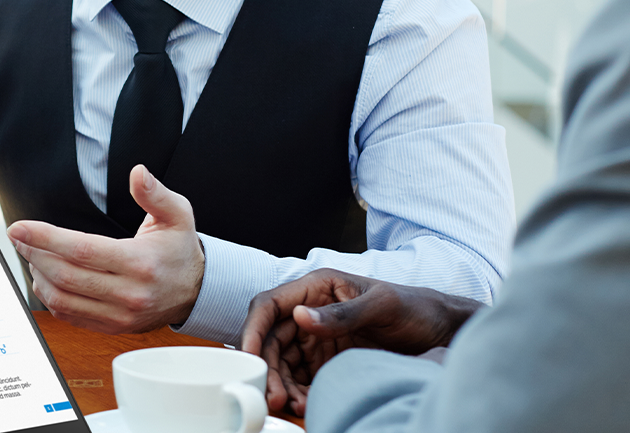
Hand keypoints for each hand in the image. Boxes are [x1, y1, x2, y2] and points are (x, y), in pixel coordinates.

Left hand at [7, 165, 204, 333]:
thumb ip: (155, 193)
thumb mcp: (177, 214)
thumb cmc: (180, 249)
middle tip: (19, 237)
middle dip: (34, 253)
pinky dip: (49, 296)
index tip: (19, 227)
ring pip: (62, 299)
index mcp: (141, 263)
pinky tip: (44, 276)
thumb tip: (138, 173)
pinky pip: (68, 315)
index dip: (45, 237)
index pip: (82, 250)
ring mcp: (119, 315)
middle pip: (65, 275)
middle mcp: (129, 294)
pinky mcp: (111, 327)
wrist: (197, 292)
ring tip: (32, 254)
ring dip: (38, 275)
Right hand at [239, 269, 483, 416]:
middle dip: (267, 368)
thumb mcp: (383, 306)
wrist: (444, 332)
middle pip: (272, 339)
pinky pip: (301, 377)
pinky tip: (304, 403)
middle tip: (273, 395)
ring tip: (291, 405)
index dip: (253, 329)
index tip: (248, 355)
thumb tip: (300, 317)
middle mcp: (310, 312)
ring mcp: (317, 337)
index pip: (270, 305)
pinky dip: (297, 391)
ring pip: (283, 362)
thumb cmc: (417, 307)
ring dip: (281, 384)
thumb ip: (342, 313)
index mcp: (317, 288)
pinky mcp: (326, 360)